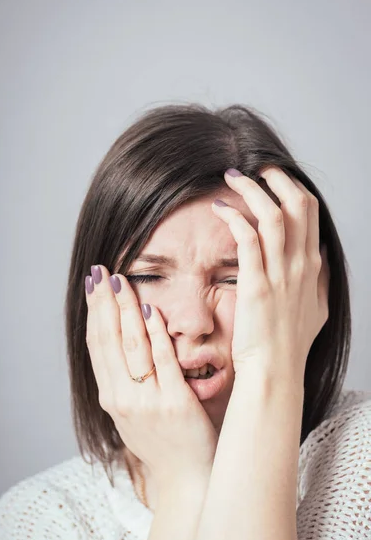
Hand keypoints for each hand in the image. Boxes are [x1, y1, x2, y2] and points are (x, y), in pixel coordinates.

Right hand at [85, 267, 217, 489]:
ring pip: (131, 346)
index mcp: (112, 399)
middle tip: (101, 272)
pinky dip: (154, 333)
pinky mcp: (174, 402)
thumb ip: (126, 383)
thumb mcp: (134, 416)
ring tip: (122, 281)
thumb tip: (121, 348)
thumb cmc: (164, 444)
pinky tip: (151, 309)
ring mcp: (147, 401)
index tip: (93, 286)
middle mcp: (123, 398)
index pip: (97, 347)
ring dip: (125, 310)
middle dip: (103, 304)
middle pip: (108, 341)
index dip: (93, 314)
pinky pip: (162, 361)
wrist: (188, 480)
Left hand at [212, 167, 328, 379]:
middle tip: (255, 168)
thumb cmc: (290, 344)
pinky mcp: (256, 284)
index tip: (273, 178)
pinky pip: (248, 237)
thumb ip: (319, 281)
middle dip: (276, 178)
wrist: (275, 371)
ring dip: (252, 189)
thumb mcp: (317, 310)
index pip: (311, 212)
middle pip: (298, 204)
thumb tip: (319, 257)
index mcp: (312, 266)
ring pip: (273, 214)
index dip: (291, 188)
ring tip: (232, 177)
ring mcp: (280, 273)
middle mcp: (301, 264)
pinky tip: (220, 208)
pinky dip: (234, 216)